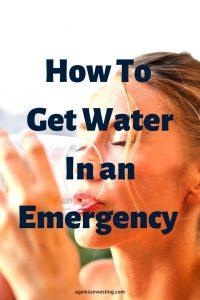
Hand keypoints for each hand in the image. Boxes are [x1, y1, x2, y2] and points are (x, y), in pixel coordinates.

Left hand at [0, 131, 80, 299]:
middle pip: (9, 160)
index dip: (29, 140)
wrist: (48, 282)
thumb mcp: (58, 217)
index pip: (37, 155)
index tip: (25, 134)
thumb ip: (42, 198)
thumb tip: (30, 182)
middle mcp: (27, 199)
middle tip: (0, 134)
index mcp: (49, 194)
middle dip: (2, 142)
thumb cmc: (59, 250)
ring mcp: (6, 213)